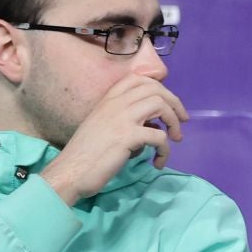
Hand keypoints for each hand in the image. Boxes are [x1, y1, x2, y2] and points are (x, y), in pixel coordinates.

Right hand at [39, 73, 186, 204]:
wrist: (70, 172)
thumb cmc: (85, 154)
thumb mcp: (104, 128)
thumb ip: (126, 120)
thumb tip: (151, 124)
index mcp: (108, 99)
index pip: (138, 79)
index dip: (159, 89)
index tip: (169, 105)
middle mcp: (115, 103)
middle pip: (155, 90)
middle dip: (175, 104)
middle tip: (182, 122)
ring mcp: (121, 118)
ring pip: (160, 105)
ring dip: (174, 123)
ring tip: (175, 139)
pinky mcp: (127, 136)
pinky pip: (159, 136)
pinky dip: (165, 150)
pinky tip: (158, 162)